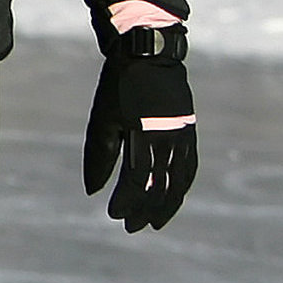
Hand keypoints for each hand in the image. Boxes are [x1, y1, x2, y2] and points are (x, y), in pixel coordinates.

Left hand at [83, 21, 195, 231]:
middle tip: (132, 227)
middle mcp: (170, 139)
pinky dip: (182, 185)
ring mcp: (184, 135)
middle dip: (147, 209)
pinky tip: (173, 195)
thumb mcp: (103, 119)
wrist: (149, 54)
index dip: (126, 200)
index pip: (137, 180)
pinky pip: (190, 166)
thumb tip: (92, 191)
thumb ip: (99, 156)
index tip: (113, 214)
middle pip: (162, 186)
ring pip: (180, 180)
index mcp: (145, 136)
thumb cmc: (119, 88)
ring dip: (168, 203)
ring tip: (156, 221)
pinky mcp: (189, 131)